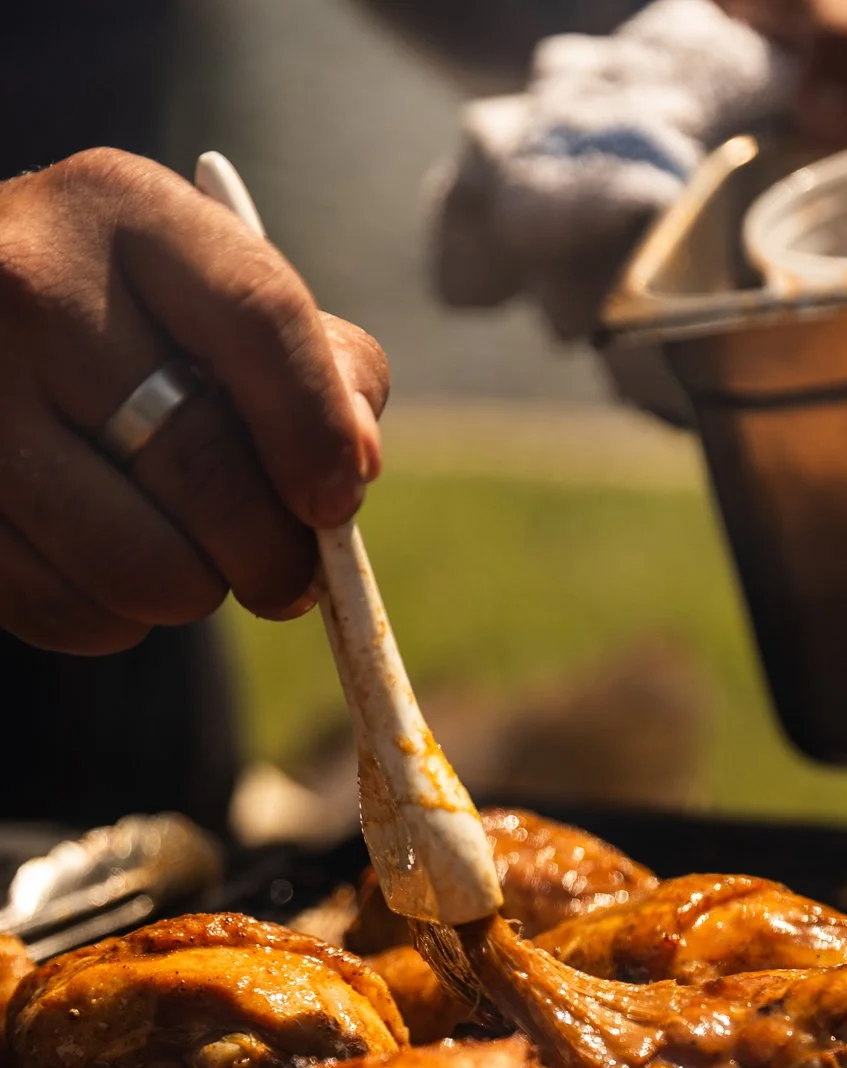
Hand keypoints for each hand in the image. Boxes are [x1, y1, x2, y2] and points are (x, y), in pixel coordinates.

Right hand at [0, 148, 388, 654]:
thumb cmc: (120, 324)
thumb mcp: (211, 296)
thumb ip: (316, 364)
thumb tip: (355, 462)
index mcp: (122, 208)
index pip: (259, 319)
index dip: (319, 432)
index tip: (337, 504)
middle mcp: (28, 281)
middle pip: (204, 466)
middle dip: (271, 554)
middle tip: (287, 580)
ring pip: (136, 562)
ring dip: (191, 595)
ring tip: (189, 570)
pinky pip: (62, 607)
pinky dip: (112, 621)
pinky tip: (111, 579)